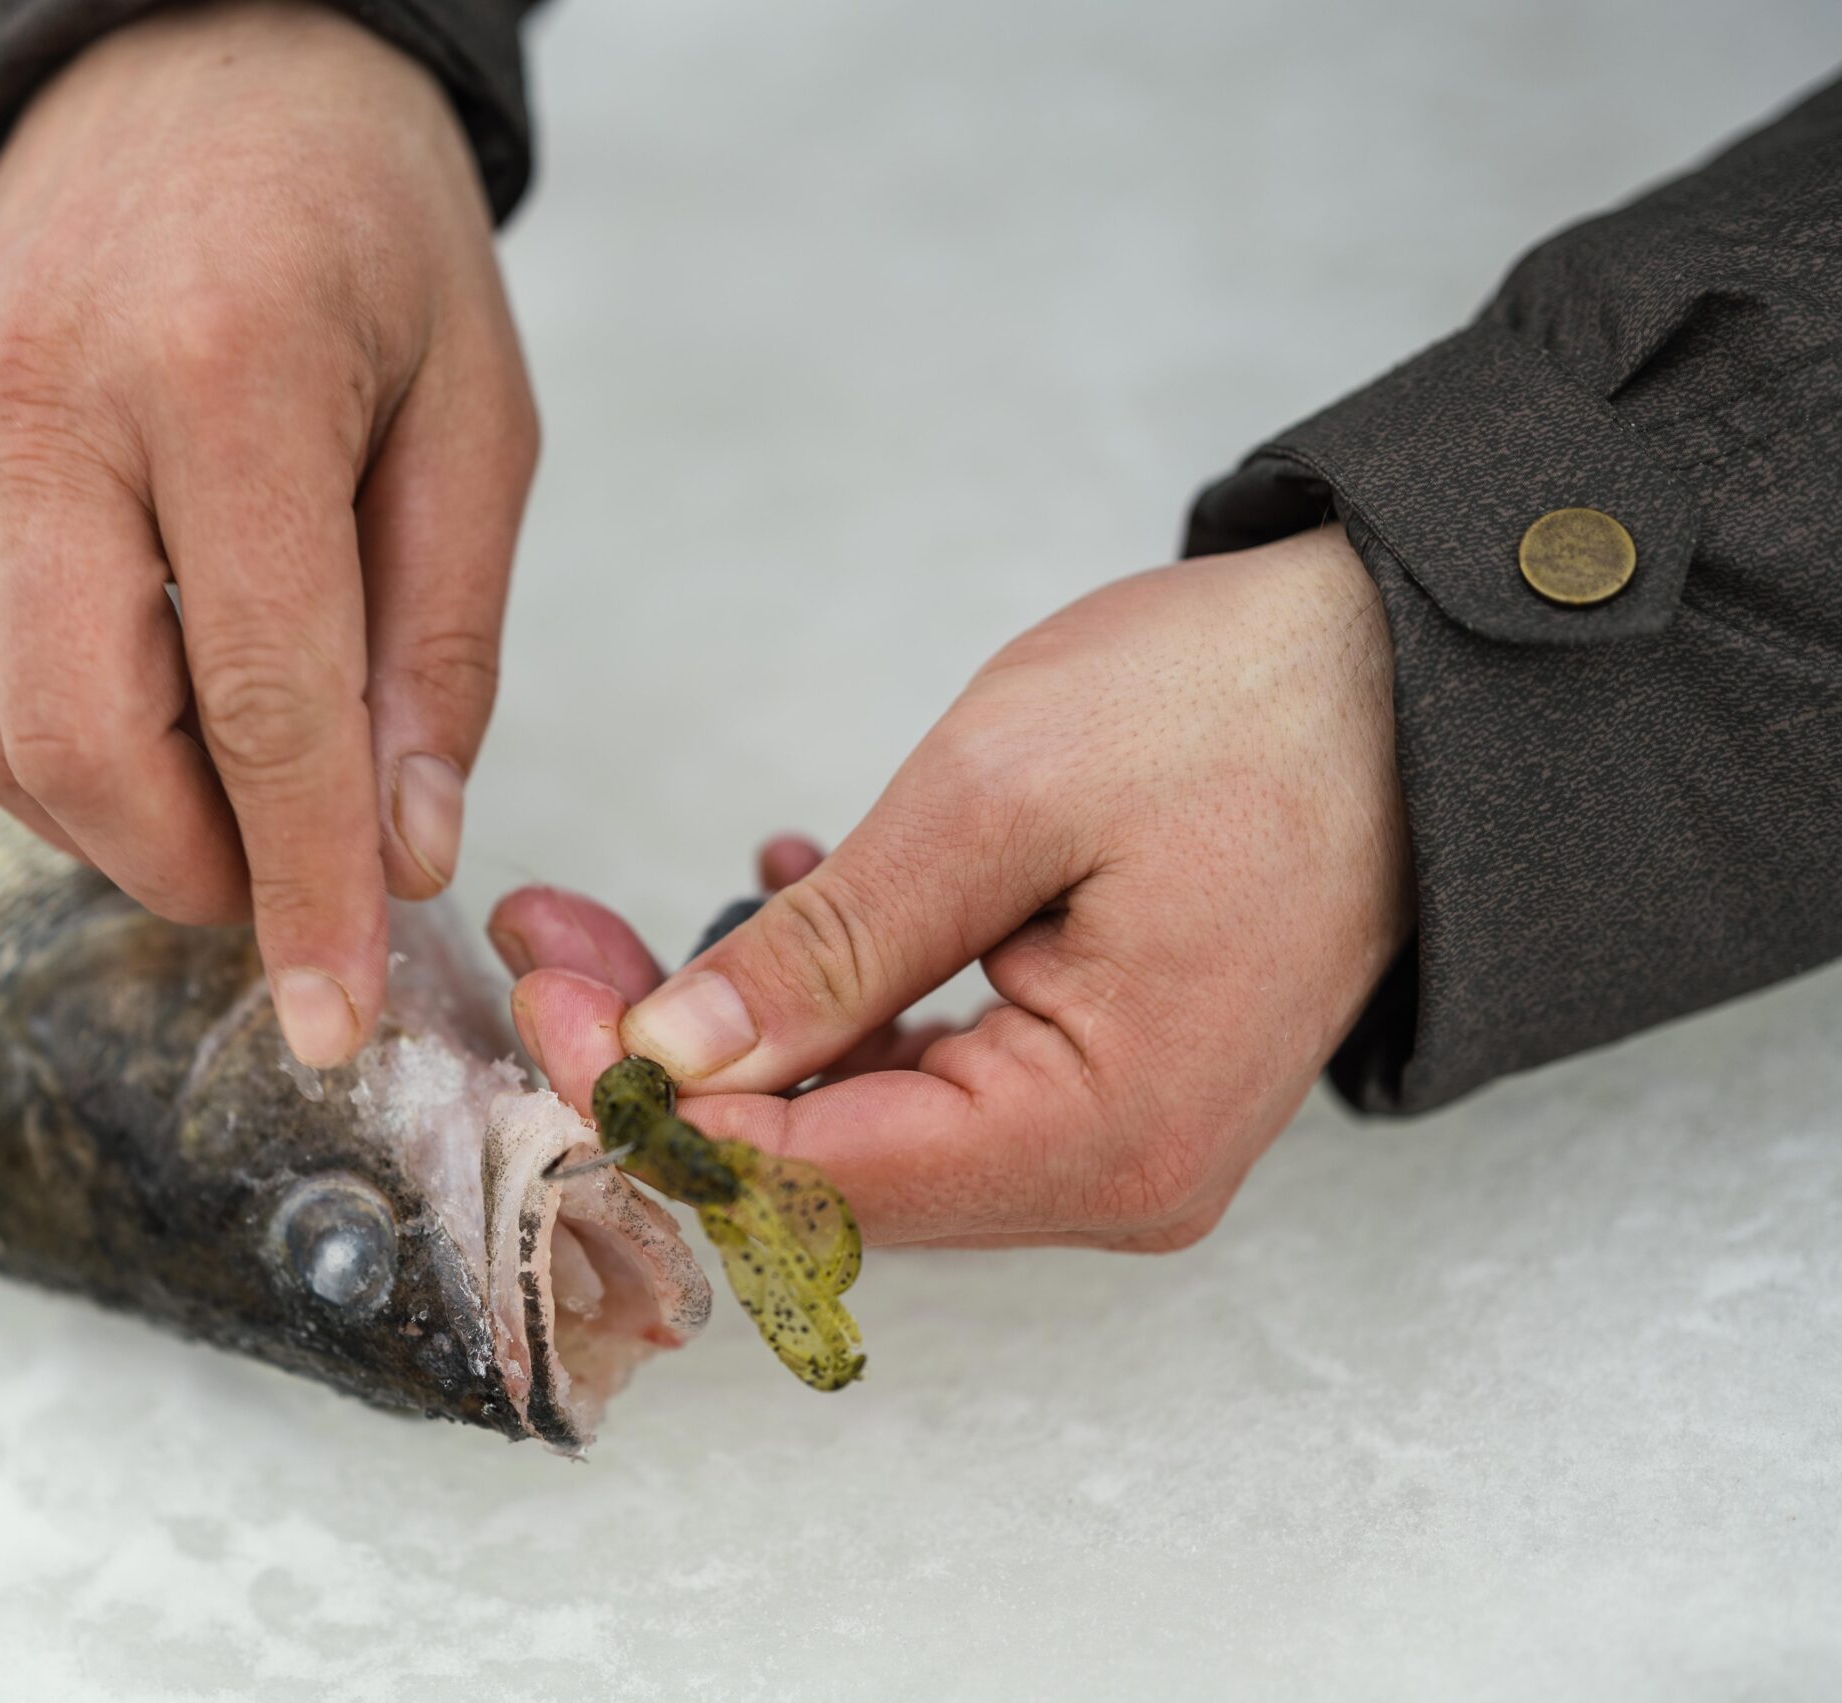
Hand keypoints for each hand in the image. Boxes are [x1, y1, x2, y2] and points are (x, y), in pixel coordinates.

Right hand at [0, 0, 537, 1065]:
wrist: (188, 52)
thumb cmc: (368, 229)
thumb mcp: (474, 415)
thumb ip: (442, 642)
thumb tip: (406, 849)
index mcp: (223, 383)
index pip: (260, 709)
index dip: (306, 889)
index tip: (337, 1020)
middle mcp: (49, 413)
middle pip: (79, 752)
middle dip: (193, 875)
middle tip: (300, 893)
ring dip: (124, 827)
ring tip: (247, 805)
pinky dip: (67, 748)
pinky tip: (167, 718)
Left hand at [495, 525, 1411, 1249]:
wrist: (1417, 672)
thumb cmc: (1248, 705)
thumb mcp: (1005, 793)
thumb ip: (829, 944)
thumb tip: (674, 1056)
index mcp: (1099, 1137)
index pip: (808, 1179)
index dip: (650, 1101)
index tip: (542, 993)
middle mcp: (1108, 1179)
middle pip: (818, 1168)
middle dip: (667, 1063)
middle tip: (554, 944)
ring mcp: (1108, 1141)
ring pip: (853, 1124)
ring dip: (731, 1028)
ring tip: (610, 926)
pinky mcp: (1099, 1084)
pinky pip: (924, 1076)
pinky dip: (830, 1005)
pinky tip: (776, 898)